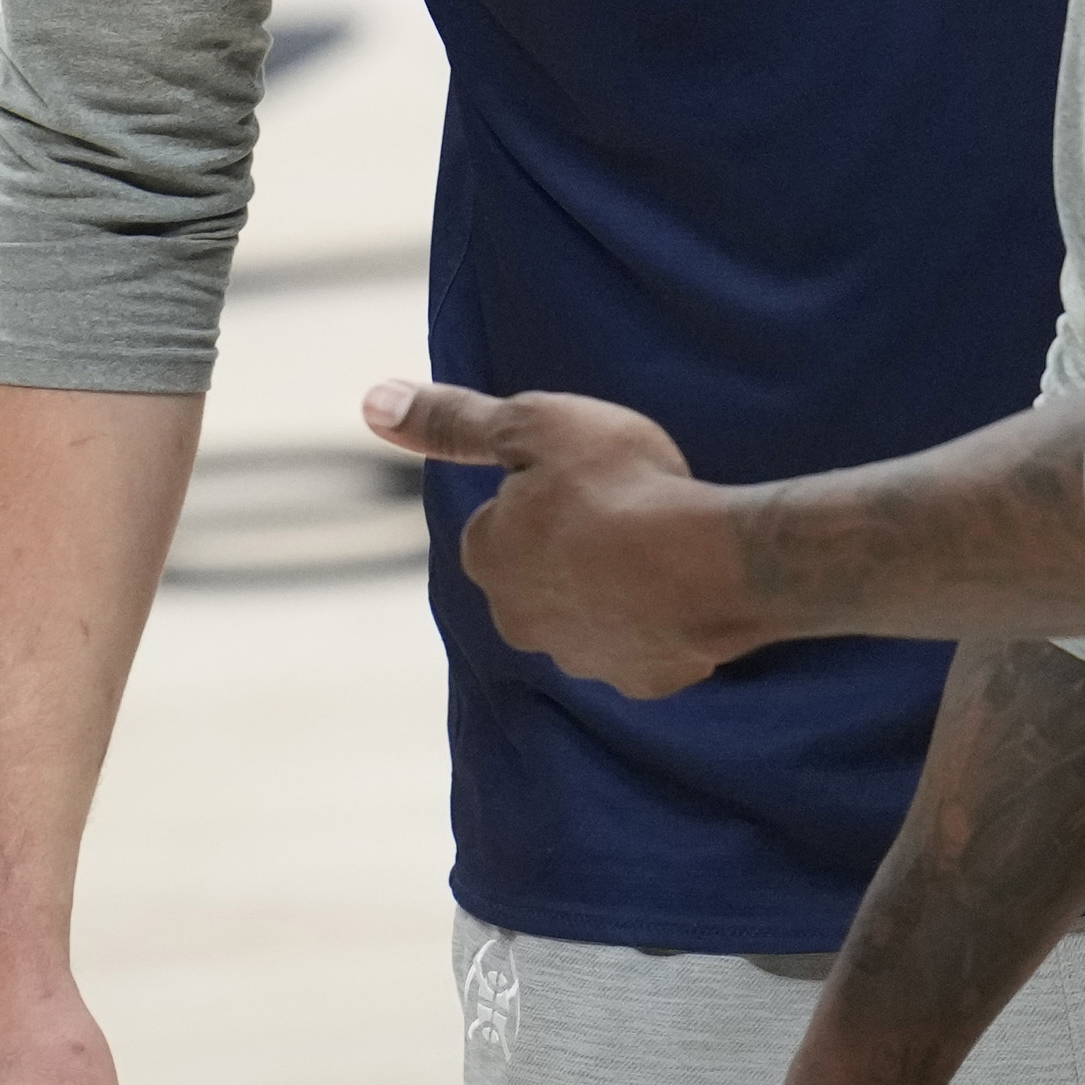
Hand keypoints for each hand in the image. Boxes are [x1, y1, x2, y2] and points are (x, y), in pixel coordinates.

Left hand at [363, 380, 742, 698]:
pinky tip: (680, 587)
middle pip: (539, 568)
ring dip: (612, 583)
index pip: (501, 516)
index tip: (584, 477)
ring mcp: (580, 657)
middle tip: (623, 508)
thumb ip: (453, 419)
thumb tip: (373, 402)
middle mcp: (517, 619)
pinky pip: (640, 642)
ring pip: (588, 608)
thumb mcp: (534, 424)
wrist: (712, 563)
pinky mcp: (639, 681)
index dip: (544, 488)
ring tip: (657, 545)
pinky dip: (655, 618)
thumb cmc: (621, 484)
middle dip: (571, 543)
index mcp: (487, 556)